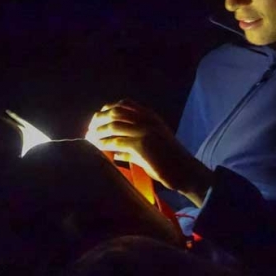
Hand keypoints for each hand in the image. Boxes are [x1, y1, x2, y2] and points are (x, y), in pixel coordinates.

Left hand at [85, 99, 212, 206]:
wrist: (186, 171)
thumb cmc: (170, 162)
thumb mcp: (153, 146)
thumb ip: (134, 146)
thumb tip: (114, 152)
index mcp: (151, 116)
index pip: (124, 104)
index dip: (107, 109)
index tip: (97, 119)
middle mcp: (147, 119)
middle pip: (115, 112)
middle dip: (99, 120)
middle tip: (89, 130)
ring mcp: (144, 131)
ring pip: (113, 126)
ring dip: (98, 133)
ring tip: (89, 140)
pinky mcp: (141, 145)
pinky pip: (115, 142)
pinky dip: (103, 145)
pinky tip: (97, 149)